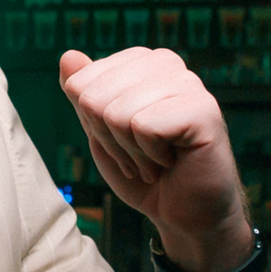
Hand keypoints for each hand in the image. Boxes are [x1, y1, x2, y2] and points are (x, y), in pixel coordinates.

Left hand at [59, 47, 250, 271]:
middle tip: (141, 156)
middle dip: (109, 141)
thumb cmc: (145, 173)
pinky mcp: (203, 109)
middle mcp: (165, 63)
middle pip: (93, 97)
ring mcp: (187, 82)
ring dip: (131, 152)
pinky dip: (151, 156)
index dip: (92, 125)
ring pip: (116, 113)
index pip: (79, 84)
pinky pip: (144, 127)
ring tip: (157, 160)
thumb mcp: (101, 133)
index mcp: (139, 62)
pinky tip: (173, 160)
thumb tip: (67, 55)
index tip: (123, 142)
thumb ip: (84, 95)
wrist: (187, 216)